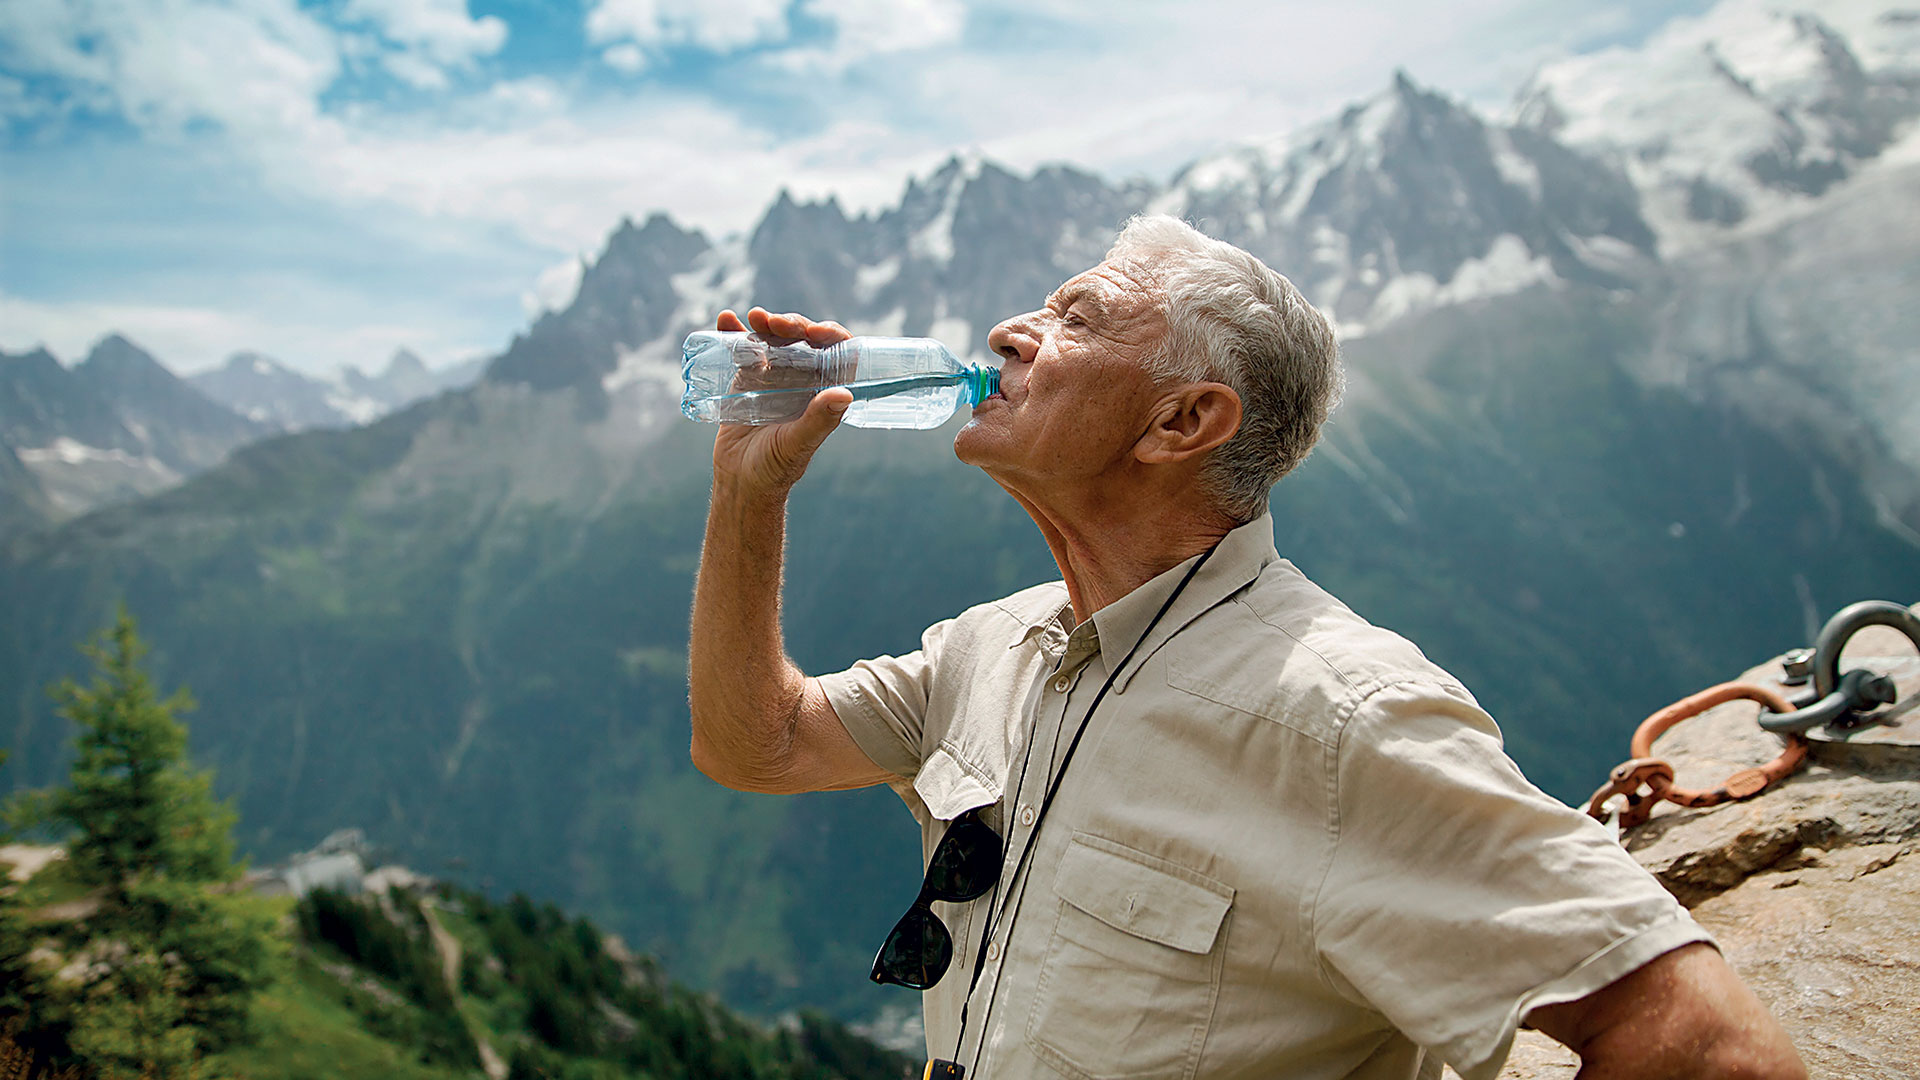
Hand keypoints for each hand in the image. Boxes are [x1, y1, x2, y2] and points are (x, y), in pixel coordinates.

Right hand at [711, 307, 854, 494]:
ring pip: (776, 337)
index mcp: (824, 390)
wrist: (739, 479)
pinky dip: (734, 331)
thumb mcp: (798, 444)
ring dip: (767, 322)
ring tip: (755, 318)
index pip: (838, 352)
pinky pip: (743, 347)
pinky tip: (726, 319)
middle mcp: (803, 378)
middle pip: (804, 338)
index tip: (814, 331)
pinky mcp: (747, 376)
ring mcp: (774, 374)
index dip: (831, 334)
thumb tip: (846, 394)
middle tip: (776, 324)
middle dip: (793, 324)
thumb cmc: (775, 467)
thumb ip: (819, 420)